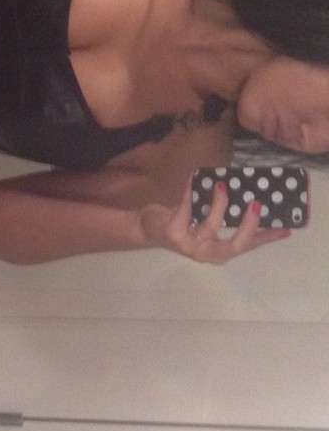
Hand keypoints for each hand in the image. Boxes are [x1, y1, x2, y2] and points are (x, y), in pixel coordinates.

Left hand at [140, 181, 290, 263]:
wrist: (146, 227)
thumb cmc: (181, 223)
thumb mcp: (205, 223)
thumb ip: (224, 216)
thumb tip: (246, 196)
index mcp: (217, 251)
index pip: (246, 247)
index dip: (265, 239)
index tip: (285, 229)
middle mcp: (205, 253)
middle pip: (233, 246)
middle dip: (247, 228)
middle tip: (256, 206)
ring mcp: (188, 245)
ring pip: (210, 227)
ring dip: (219, 204)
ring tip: (223, 186)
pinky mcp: (173, 232)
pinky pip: (186, 208)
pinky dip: (191, 190)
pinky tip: (194, 177)